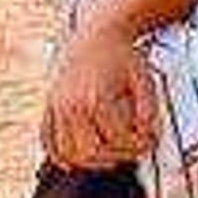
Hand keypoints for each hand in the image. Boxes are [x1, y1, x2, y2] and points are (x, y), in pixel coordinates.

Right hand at [43, 26, 159, 169]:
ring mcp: (56, 108)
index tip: (149, 141)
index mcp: (95, 99)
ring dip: (90, 162)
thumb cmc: (124, 58)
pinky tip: (79, 157)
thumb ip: (149, 114)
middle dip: (116, 157)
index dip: (137, 147)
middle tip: (132, 149)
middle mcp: (70, 106)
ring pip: (66, 154)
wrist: (97, 35)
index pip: (116, 142)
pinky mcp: (49, 108)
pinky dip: (61, 155)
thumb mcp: (145, 83)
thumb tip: (149, 140)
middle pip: (90, 154)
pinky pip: (48, 142)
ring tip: (111, 154)